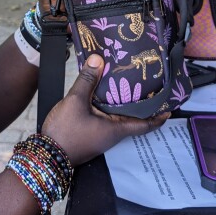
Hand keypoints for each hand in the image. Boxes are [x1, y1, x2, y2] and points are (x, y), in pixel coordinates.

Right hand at [41, 54, 169, 165]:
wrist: (45, 155)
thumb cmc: (65, 131)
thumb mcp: (76, 101)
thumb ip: (87, 80)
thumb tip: (98, 59)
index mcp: (116, 129)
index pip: (145, 124)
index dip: (158, 117)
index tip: (170, 109)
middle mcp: (112, 134)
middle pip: (133, 120)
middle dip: (142, 106)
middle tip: (148, 88)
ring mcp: (101, 136)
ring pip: (119, 119)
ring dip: (125, 106)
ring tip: (128, 87)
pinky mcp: (91, 135)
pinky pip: (107, 120)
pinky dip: (111, 108)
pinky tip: (104, 96)